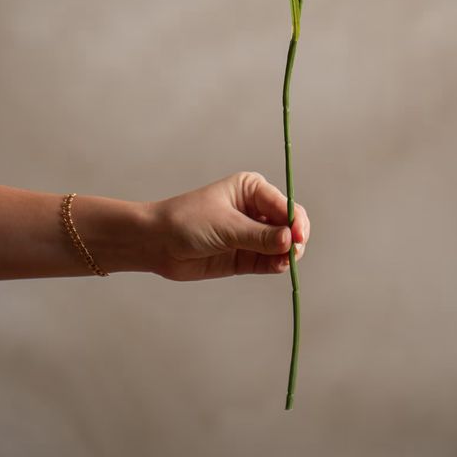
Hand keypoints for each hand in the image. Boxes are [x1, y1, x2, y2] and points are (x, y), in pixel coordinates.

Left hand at [148, 170, 310, 281]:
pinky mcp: (245, 256)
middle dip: (295, 238)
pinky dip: (276, 264)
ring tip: (283, 262)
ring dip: (287, 254)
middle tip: (294, 252)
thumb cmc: (187, 221)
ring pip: (282, 245)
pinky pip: (269, 260)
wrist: (157, 243)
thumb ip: (259, 236)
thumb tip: (291, 240)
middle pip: (288, 224)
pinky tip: (278, 267)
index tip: (299, 237)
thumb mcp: (226, 226)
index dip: (295, 220)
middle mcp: (255, 210)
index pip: (284, 204)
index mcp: (252, 190)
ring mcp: (251, 234)